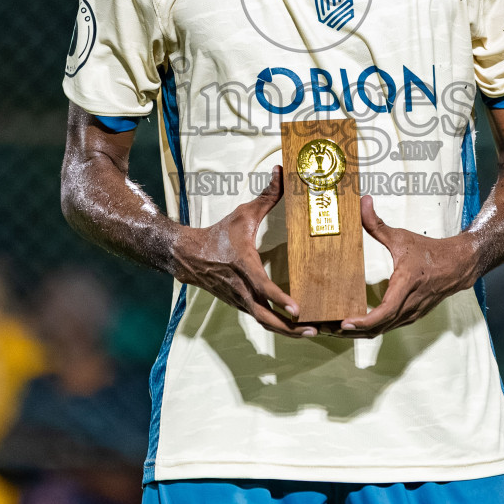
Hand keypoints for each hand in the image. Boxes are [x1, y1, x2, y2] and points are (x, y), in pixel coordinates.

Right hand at [170, 166, 315, 337]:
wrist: (189, 255)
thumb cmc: (219, 234)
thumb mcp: (243, 213)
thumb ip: (267, 196)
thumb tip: (281, 171)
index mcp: (243, 266)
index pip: (262, 287)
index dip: (280, 299)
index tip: (297, 309)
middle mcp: (241, 288)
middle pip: (266, 317)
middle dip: (290, 328)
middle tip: (315, 330)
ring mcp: (240, 300)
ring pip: (264, 322)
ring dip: (287, 332)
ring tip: (312, 332)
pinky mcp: (240, 304)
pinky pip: (261, 319)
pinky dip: (278, 326)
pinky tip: (296, 328)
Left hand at [334, 196, 479, 337]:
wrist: (457, 265)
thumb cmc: (430, 252)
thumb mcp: (401, 237)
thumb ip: (377, 224)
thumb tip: (362, 203)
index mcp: (407, 285)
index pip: (385, 312)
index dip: (363, 321)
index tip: (344, 322)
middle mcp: (409, 304)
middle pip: (378, 327)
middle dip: (351, 331)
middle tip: (326, 328)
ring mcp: (411, 314)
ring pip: (382, 331)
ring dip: (358, 333)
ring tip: (333, 329)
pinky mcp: (410, 316)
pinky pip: (387, 327)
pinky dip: (370, 330)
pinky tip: (353, 326)